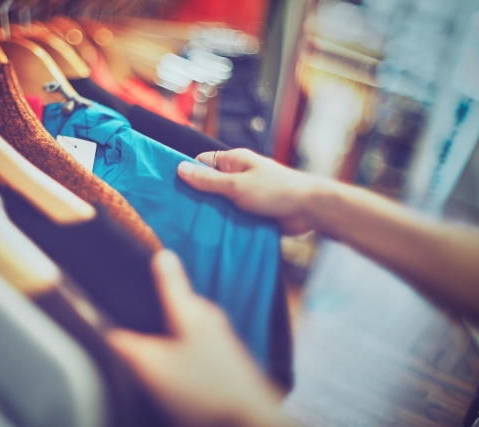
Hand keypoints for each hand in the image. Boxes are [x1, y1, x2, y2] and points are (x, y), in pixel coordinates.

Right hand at [107, 250, 300, 426]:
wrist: (251, 421)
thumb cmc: (203, 391)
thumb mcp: (151, 368)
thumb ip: (125, 345)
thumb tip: (107, 327)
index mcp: (191, 310)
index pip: (169, 277)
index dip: (157, 264)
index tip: (152, 249)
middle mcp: (209, 316)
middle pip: (175, 303)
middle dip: (155, 308)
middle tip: (133, 319)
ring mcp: (223, 336)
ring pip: (186, 325)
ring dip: (169, 334)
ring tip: (153, 353)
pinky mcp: (229, 357)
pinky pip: (197, 343)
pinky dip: (183, 350)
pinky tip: (176, 372)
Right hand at [177, 149, 318, 234]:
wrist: (309, 210)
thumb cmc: (276, 190)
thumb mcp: (236, 185)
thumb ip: (208, 180)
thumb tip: (180, 168)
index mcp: (234, 162)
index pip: (202, 163)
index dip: (187, 172)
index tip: (170, 186)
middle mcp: (238, 177)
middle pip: (209, 186)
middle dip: (196, 197)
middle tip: (176, 212)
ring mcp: (244, 196)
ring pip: (219, 204)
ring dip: (211, 214)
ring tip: (189, 226)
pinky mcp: (251, 213)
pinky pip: (231, 218)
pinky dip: (223, 225)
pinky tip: (209, 235)